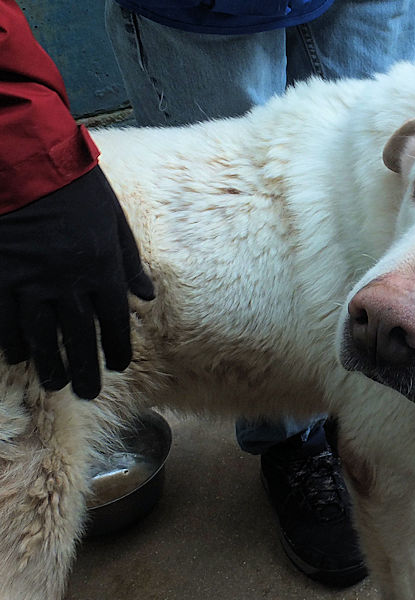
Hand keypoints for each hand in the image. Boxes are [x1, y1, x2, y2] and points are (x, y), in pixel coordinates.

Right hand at [0, 166, 154, 398]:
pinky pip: (4, 319)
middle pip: (78, 335)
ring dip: (49, 362)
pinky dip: (10, 341)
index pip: (112, 320)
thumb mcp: (115, 222)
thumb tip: (146, 296)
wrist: (27, 163)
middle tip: (88, 392)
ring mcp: (29, 282)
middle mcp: (67, 282)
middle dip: (85, 367)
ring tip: (56, 383)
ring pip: (40, 334)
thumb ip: (129, 262)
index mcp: (100, 268)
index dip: (116, 347)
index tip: (118, 366)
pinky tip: (17, 357)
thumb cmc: (77, 190)